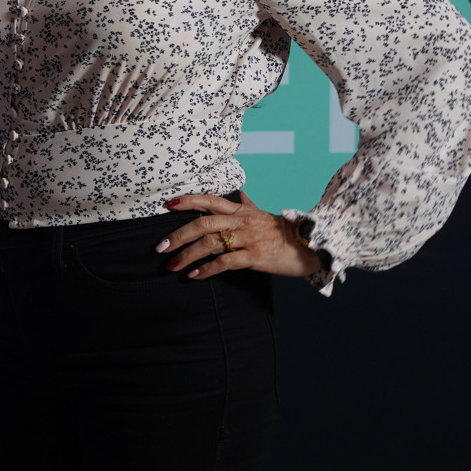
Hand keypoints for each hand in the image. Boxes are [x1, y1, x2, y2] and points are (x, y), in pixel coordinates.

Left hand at [156, 191, 321, 279]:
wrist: (310, 245)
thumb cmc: (284, 232)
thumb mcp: (263, 215)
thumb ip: (247, 206)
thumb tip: (239, 194)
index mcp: (241, 211)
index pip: (209, 200)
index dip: (188, 201)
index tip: (167, 204)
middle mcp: (242, 222)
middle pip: (203, 223)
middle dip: (178, 235)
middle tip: (160, 248)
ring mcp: (248, 238)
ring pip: (210, 244)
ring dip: (187, 256)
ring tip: (171, 266)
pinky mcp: (254, 257)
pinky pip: (225, 262)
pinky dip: (207, 270)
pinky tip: (194, 276)